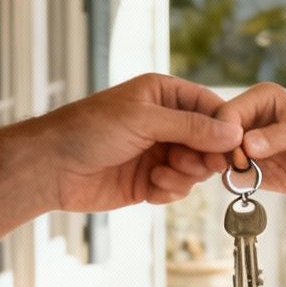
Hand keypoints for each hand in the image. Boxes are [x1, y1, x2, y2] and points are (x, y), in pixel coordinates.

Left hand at [30, 74, 241, 211]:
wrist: (51, 167)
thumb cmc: (90, 130)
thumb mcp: (144, 120)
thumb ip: (190, 127)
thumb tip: (233, 133)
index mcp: (163, 95)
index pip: (210, 107)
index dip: (225, 127)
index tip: (234, 147)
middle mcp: (164, 122)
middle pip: (209, 141)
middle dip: (205, 155)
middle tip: (199, 166)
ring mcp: (157, 152)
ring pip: (196, 167)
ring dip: (185, 175)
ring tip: (162, 174)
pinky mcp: (149, 180)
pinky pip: (178, 188)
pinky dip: (170, 191)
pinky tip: (151, 189)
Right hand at [163, 82, 285, 202]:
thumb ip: (278, 136)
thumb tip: (248, 145)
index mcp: (260, 98)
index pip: (230, 111)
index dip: (227, 130)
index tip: (238, 150)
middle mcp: (246, 118)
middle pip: (216, 132)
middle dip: (219, 150)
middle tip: (230, 167)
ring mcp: (242, 144)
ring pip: (217, 154)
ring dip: (222, 167)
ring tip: (241, 175)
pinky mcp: (243, 167)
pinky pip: (228, 174)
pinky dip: (230, 180)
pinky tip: (244, 183)